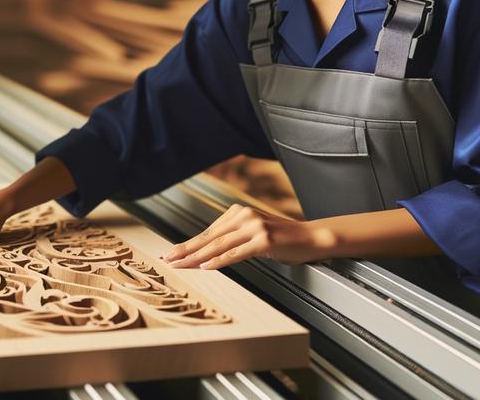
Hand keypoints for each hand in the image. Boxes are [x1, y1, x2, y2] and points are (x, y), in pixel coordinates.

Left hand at [160, 203, 328, 269]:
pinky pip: (236, 253)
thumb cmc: (283, 240)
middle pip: (208, 238)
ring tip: (180, 265)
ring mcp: (254, 227)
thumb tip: (206, 254)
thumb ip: (233, 240)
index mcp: (238, 213)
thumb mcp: (254, 235)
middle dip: (185, 250)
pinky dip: (219, 260)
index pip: (207, 233)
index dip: (188, 244)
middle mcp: (243, 216)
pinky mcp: (264, 239)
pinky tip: (206, 266)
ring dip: (196, 257)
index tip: (171, 253)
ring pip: (218, 246)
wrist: (311, 237)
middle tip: (167, 259)